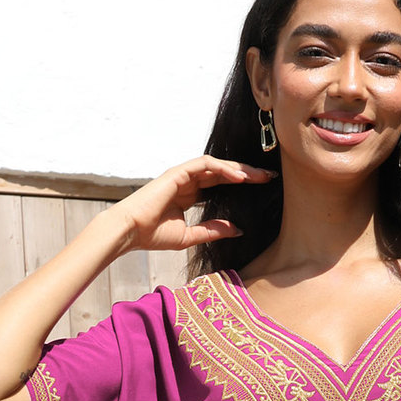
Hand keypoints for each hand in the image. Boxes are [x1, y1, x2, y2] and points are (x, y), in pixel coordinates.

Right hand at [111, 155, 275, 253]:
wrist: (130, 232)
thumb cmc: (153, 235)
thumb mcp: (191, 236)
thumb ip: (213, 230)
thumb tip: (238, 230)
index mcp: (190, 194)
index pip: (221, 184)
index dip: (241, 184)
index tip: (263, 188)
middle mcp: (188, 181)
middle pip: (223, 172)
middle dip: (247, 173)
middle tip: (269, 177)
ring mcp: (182, 175)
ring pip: (217, 164)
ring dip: (239, 169)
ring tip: (259, 176)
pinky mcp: (178, 172)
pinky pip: (205, 164)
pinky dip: (223, 169)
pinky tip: (239, 177)